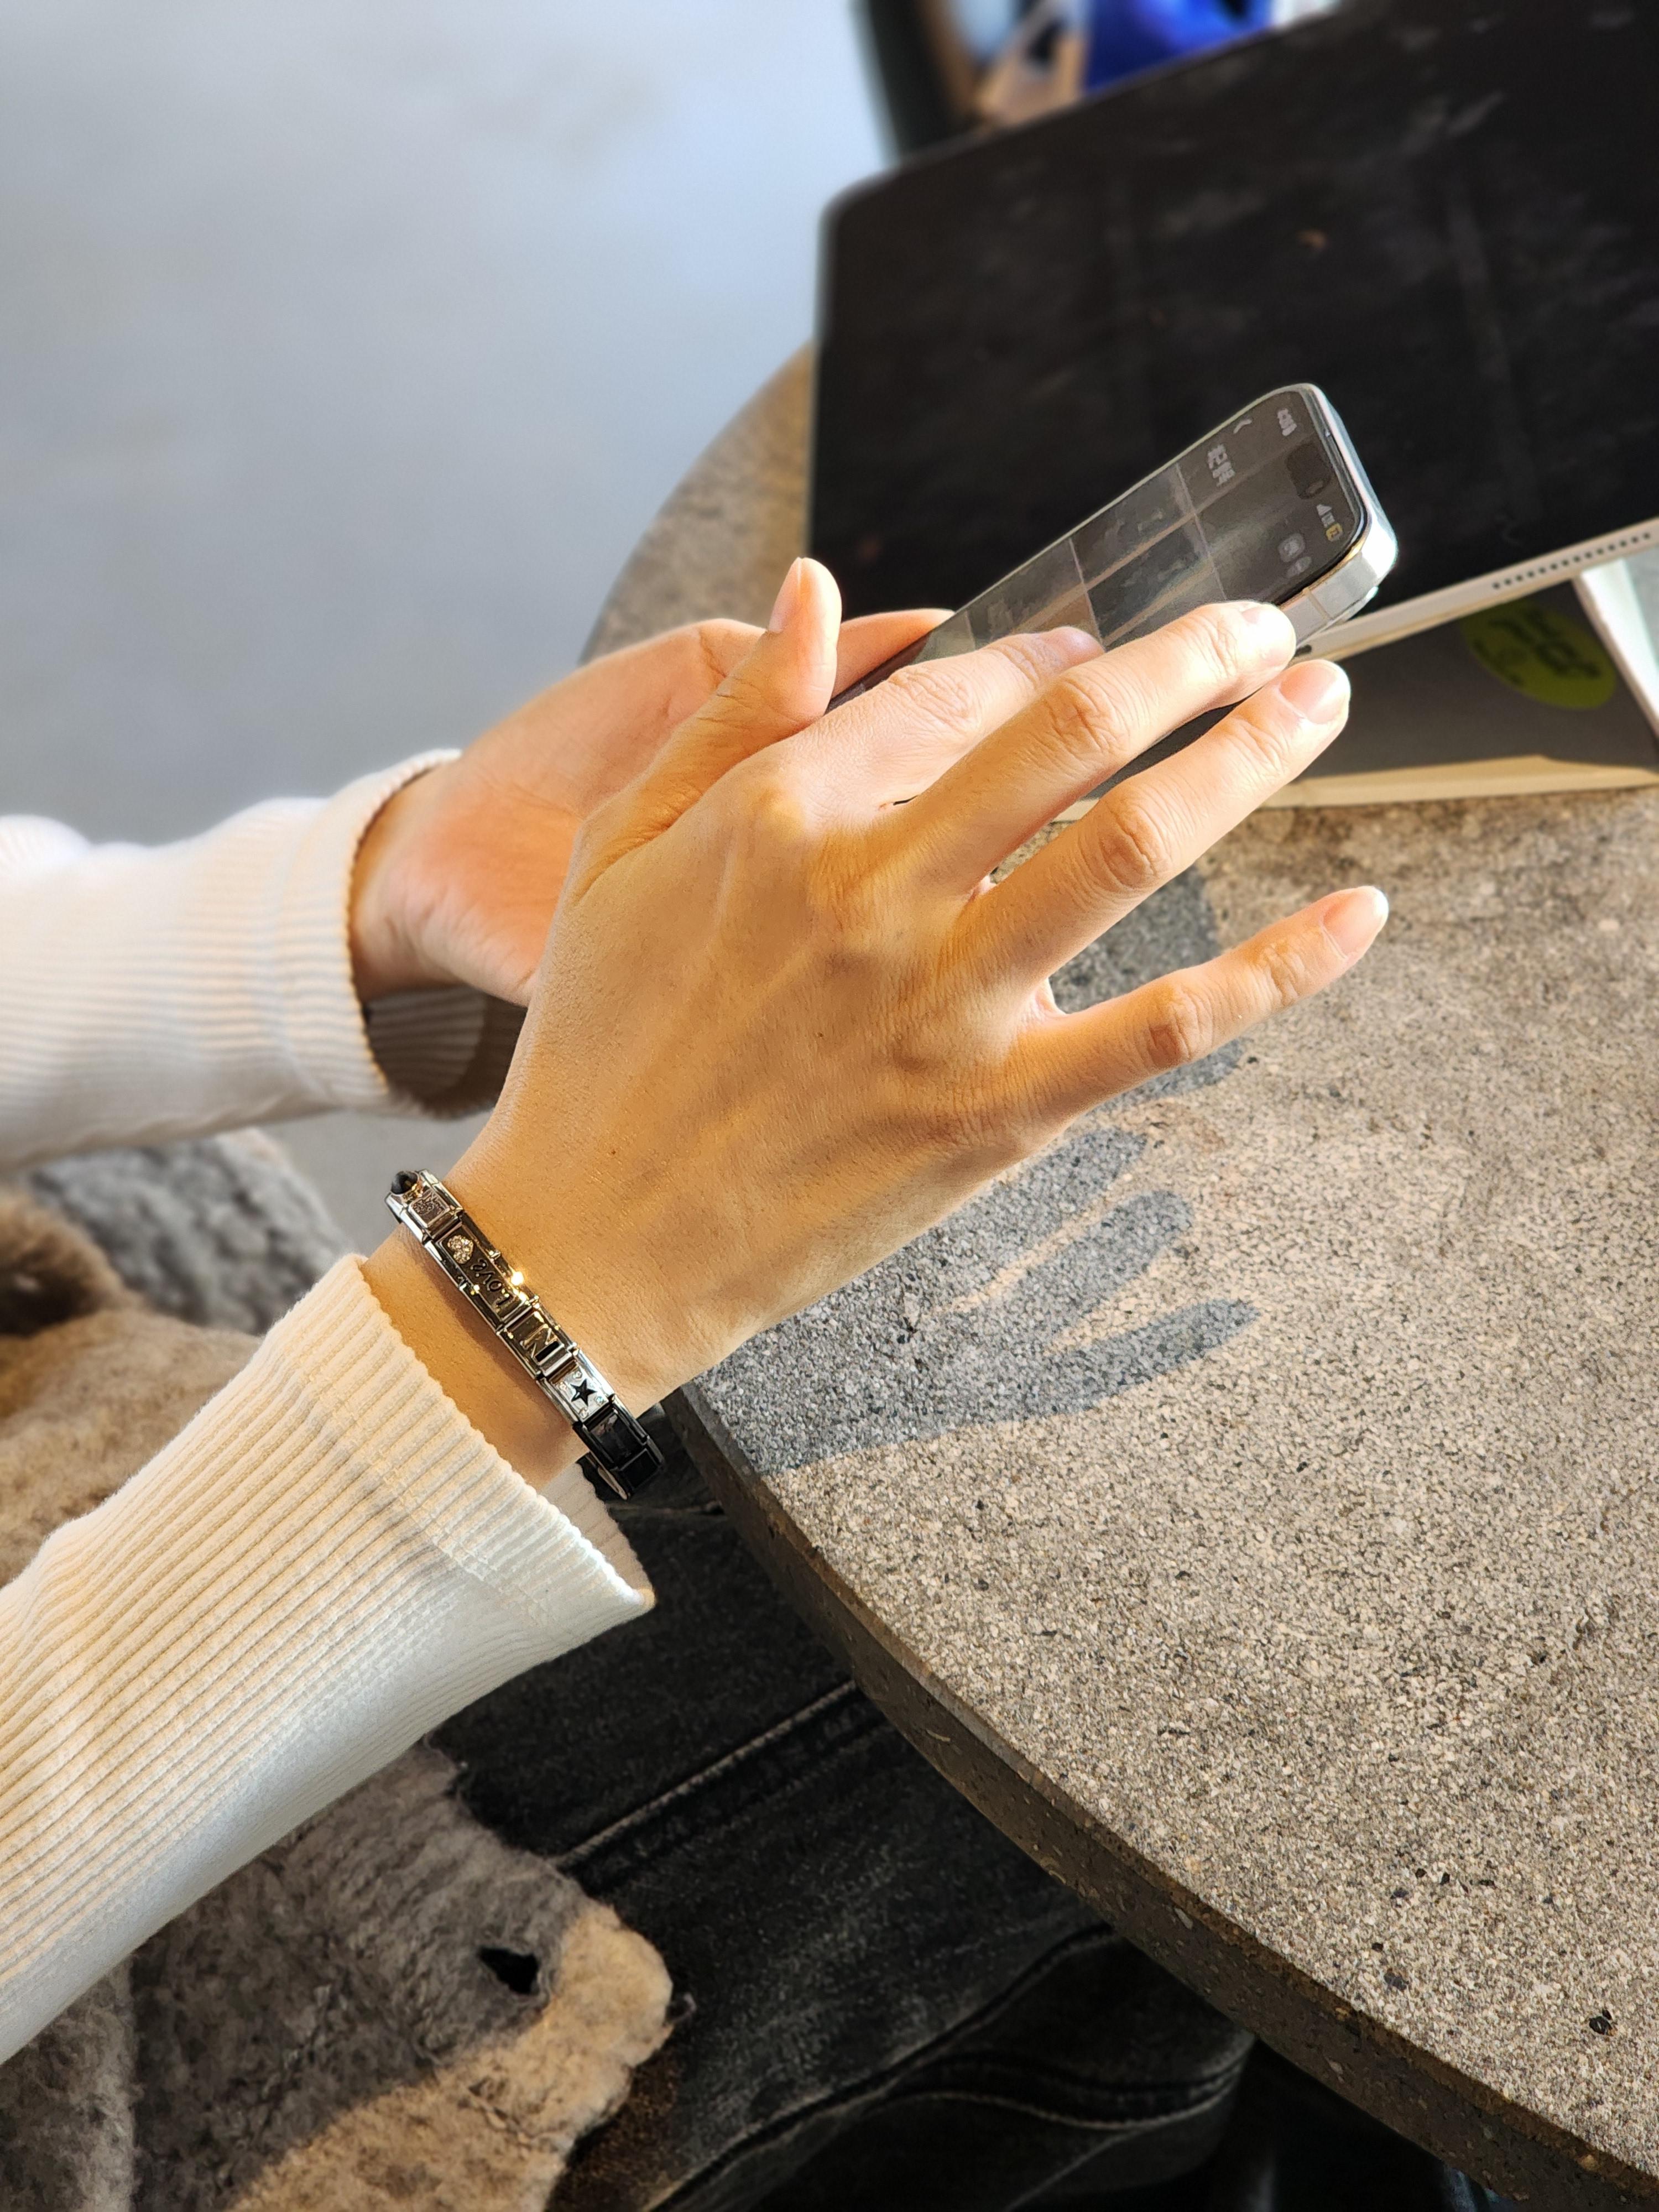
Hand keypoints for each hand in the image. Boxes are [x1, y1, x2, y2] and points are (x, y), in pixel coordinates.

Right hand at [363, 557, 1383, 1484]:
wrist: (591, 1244)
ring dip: (1247, 759)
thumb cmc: (597, 1047)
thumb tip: (810, 589)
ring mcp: (944, 1008)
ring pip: (1134, 850)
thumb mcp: (616, 850)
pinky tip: (1355, 920)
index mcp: (782, 817)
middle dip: (1191, 659)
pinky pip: (1167, 1029)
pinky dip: (1276, 972)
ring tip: (1320, 705)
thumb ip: (727, 714)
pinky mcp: (995, 1113)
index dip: (1047, 656)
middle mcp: (875, 895)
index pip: (958, 694)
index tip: (1098, 653)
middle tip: (1261, 630)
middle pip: (1072, 735)